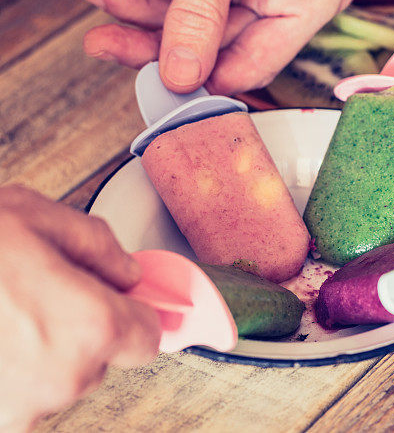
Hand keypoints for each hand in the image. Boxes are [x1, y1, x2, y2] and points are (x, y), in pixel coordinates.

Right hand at [0, 186, 159, 431]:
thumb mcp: (37, 216)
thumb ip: (99, 246)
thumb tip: (126, 273)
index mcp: (91, 326)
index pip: (147, 338)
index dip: (131, 315)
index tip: (117, 305)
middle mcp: (63, 378)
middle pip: (98, 360)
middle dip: (78, 330)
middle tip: (34, 296)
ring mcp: (19, 410)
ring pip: (53, 381)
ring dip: (37, 355)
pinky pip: (14, 398)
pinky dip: (5, 374)